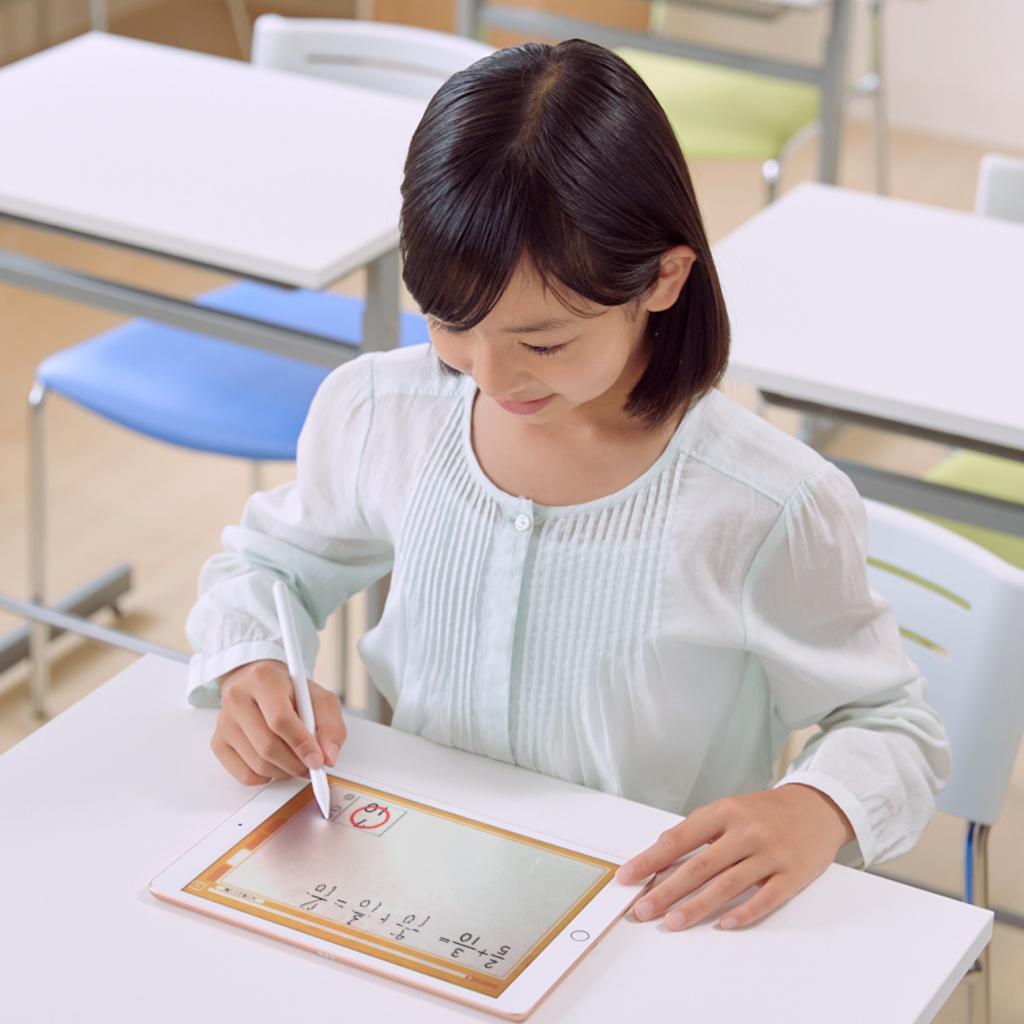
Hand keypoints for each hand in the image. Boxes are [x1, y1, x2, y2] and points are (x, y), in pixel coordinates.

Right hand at [211, 659, 346, 784]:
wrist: (260, 685)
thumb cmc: (291, 691)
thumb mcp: (319, 698)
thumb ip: (330, 725)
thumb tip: (328, 757)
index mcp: (263, 679)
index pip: (280, 720)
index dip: (302, 744)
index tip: (317, 760)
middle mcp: (237, 698)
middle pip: (268, 746)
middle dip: (295, 764)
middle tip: (311, 766)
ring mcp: (224, 722)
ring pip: (257, 764)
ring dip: (283, 772)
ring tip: (295, 761)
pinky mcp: (218, 742)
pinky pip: (244, 774)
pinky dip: (266, 777)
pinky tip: (275, 763)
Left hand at [616, 784, 854, 930]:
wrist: (817, 807)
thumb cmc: (765, 811)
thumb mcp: (730, 810)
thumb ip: (698, 830)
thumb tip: (661, 852)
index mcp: (725, 812)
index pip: (679, 838)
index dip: (651, 860)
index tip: (627, 877)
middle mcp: (746, 831)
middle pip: (699, 866)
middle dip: (666, 891)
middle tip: (643, 910)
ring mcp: (770, 854)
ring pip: (727, 885)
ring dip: (696, 907)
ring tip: (672, 922)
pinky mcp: (792, 875)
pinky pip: (765, 898)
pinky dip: (743, 912)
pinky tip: (724, 924)